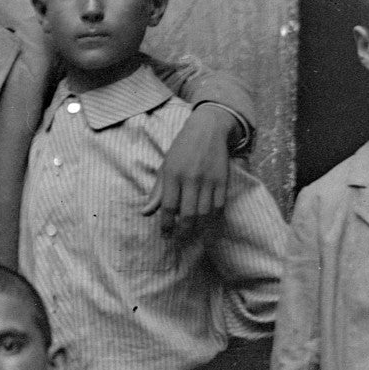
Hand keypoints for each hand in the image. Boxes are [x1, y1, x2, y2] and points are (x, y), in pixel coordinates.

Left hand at [144, 102, 231, 233]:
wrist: (208, 128)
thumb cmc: (182, 149)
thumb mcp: (165, 167)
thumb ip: (157, 192)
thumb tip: (145, 213)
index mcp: (173, 175)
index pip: (168, 207)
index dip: (166, 225)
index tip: (164, 235)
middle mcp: (191, 178)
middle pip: (188, 214)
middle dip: (183, 232)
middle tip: (179, 241)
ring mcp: (209, 179)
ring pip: (204, 213)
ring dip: (198, 228)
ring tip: (192, 235)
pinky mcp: (223, 179)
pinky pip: (218, 205)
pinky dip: (212, 218)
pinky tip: (206, 223)